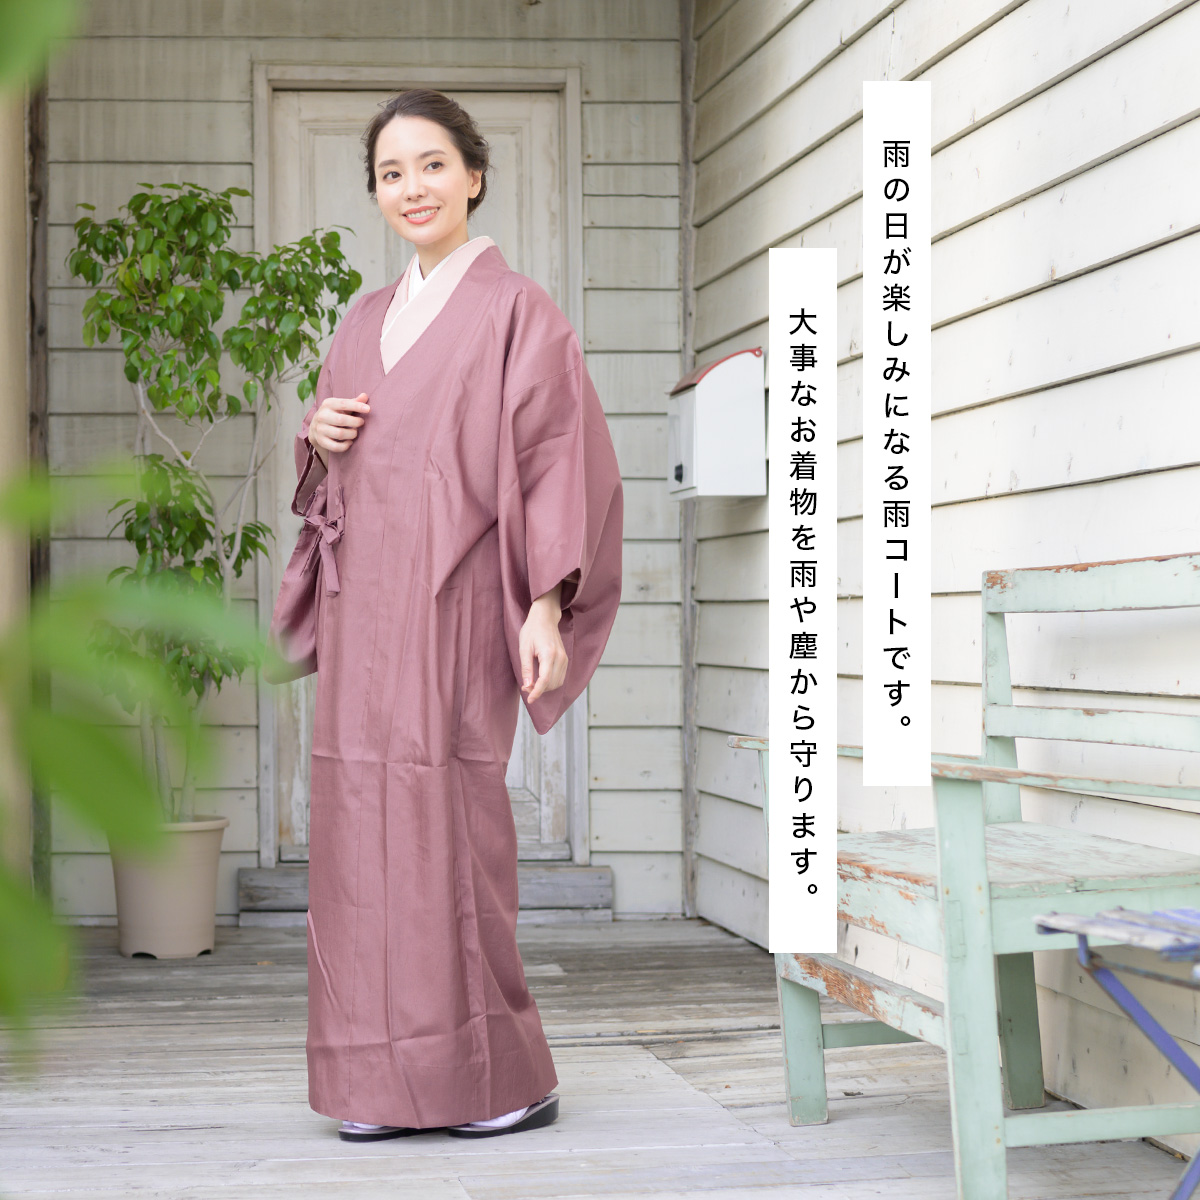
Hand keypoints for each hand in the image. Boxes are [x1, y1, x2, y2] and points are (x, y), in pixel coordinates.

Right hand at [309, 393, 369, 460]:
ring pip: (339, 434)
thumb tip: (365, 396)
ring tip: (355, 432)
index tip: (368, 409)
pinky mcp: (321, 441)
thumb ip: (354, 402)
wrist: (316, 426)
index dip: (357, 406)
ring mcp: (320, 429)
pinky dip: (345, 446)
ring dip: (352, 434)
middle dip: (355, 422)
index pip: (344, 404)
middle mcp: (322, 415)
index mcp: (328, 404)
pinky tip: (350, 442)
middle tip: (361, 423)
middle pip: (341, 420)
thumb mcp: (342, 406)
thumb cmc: (335, 414)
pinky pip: (335, 446)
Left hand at [519, 587, 567, 702]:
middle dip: (539, 690)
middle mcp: (560, 657)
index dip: (537, 692)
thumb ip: (526, 668)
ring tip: (532, 683)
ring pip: (558, 682)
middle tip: (526, 686)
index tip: (530, 700)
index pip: (545, 680)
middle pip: (552, 683)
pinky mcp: (565, 659)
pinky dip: (551, 683)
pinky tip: (540, 679)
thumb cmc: (532, 630)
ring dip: (545, 688)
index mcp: (549, 654)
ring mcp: (564, 658)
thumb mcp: (524, 648)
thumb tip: (527, 686)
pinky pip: (560, 677)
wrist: (545, 618)